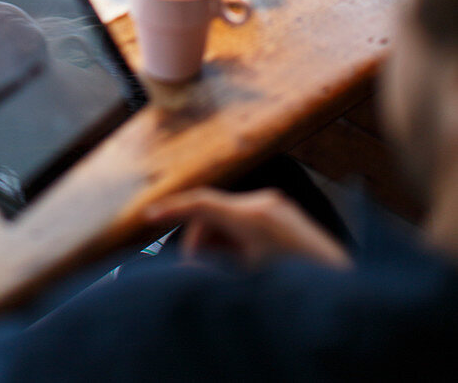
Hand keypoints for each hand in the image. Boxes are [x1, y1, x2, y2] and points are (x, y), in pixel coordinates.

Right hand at [145, 187, 350, 268]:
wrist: (340, 286)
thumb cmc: (296, 283)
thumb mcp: (246, 278)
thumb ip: (213, 267)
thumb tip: (190, 266)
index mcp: (251, 215)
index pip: (201, 203)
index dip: (171, 208)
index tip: (149, 215)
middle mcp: (263, 202)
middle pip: (213, 214)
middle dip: (201, 242)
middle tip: (201, 274)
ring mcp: (276, 205)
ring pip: (228, 218)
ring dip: (221, 244)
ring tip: (233, 274)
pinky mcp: (283, 212)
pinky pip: (246, 220)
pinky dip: (237, 240)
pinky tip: (246, 265)